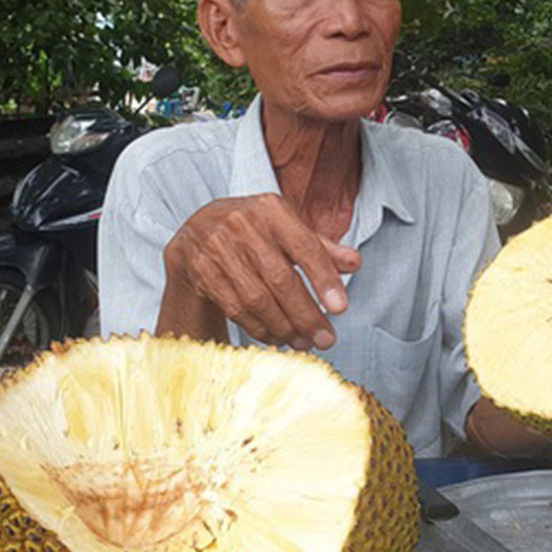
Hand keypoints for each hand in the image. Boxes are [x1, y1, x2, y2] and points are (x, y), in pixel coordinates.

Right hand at [160, 193, 360, 349]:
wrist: (197, 232)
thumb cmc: (253, 231)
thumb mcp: (287, 228)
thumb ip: (321, 248)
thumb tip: (354, 263)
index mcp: (272, 210)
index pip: (305, 246)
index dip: (324, 278)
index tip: (341, 308)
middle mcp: (243, 225)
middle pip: (281, 279)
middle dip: (307, 314)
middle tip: (326, 338)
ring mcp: (219, 249)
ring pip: (258, 299)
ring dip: (285, 327)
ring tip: (304, 342)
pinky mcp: (202, 272)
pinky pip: (237, 309)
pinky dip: (261, 329)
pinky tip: (278, 337)